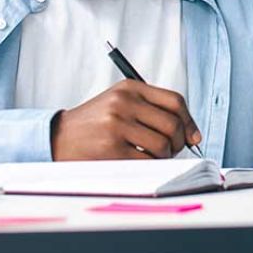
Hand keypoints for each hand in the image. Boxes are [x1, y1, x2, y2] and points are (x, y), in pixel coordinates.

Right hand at [51, 80, 202, 160]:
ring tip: (155, 156)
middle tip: (173, 150)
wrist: (59, 136)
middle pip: (172, 124)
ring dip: (165, 156)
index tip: (193, 136)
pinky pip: (147, 161)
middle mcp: (123, 102)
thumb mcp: (120, 103)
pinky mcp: (111, 148)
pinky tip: (142, 162)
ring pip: (163, 145)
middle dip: (180, 142)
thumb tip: (192, 133)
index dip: (189, 121)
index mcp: (130, 88)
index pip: (175, 101)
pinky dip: (151, 165)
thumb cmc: (96, 122)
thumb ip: (152, 109)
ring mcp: (117, 125)